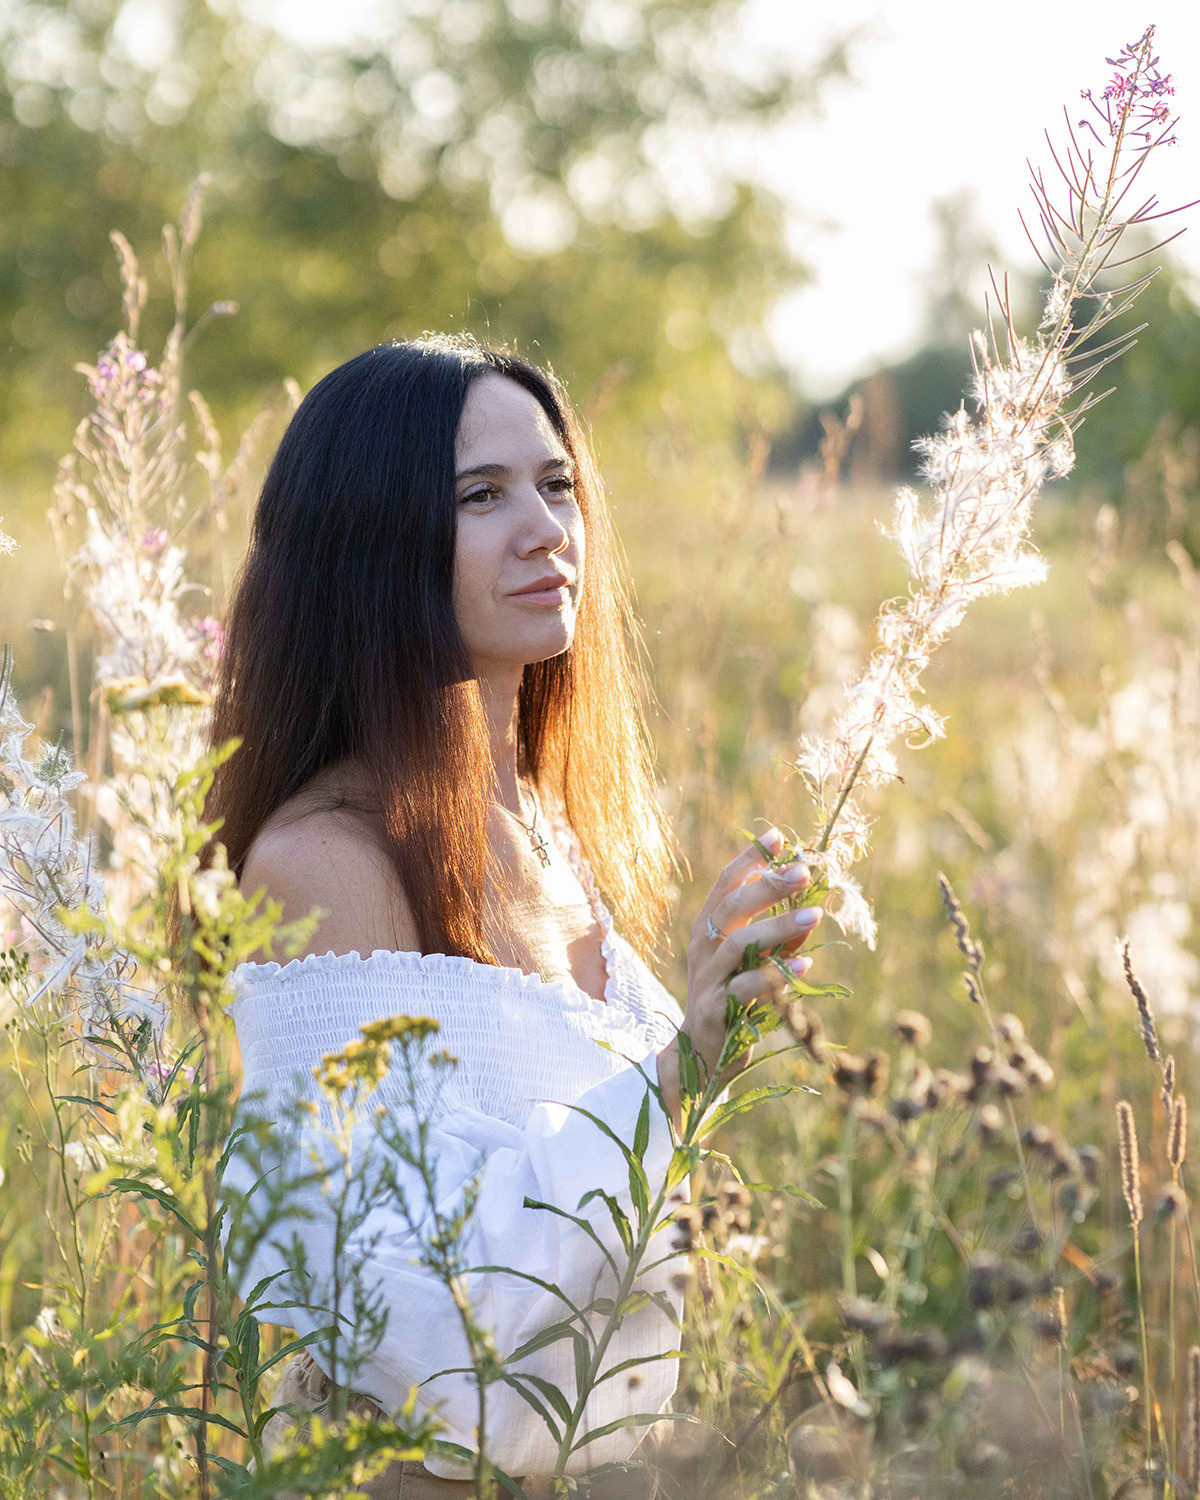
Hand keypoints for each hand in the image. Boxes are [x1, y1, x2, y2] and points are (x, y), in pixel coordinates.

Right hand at [657, 826, 819, 1130]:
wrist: (699, 1057)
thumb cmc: (732, 1000)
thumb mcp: (752, 962)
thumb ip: (777, 935)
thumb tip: (812, 905)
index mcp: (708, 928)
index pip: (726, 883)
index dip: (749, 857)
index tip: (778, 835)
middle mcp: (703, 948)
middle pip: (732, 905)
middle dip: (769, 885)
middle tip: (804, 870)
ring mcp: (707, 979)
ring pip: (739, 943)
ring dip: (779, 927)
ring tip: (817, 916)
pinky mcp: (717, 1013)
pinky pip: (747, 989)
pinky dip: (777, 974)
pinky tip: (806, 964)